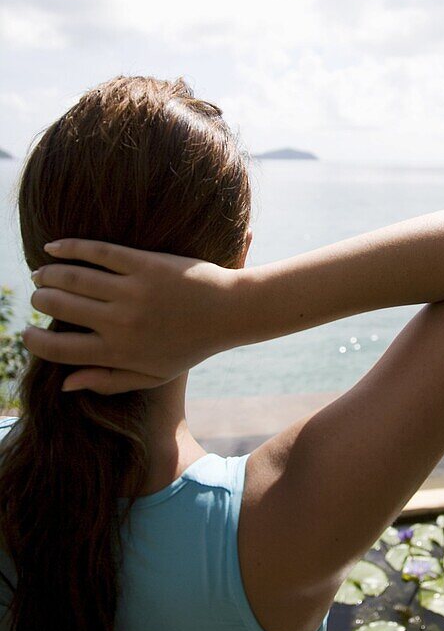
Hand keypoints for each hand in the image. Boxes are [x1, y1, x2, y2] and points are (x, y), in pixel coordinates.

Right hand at [22, 239, 238, 393]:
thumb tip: (65, 383)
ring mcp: (132, 291)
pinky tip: (54, 247)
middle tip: (38, 297)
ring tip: (42, 273)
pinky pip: (97, 252)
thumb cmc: (190, 347)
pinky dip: (70, 247)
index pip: (59, 350)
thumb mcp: (152, 375)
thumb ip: (107, 382)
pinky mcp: (144, 263)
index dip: (35, 342)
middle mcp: (121, 323)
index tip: (28, 334)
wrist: (229, 312)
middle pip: (59, 308)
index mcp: (119, 352)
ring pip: (72, 278)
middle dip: (40, 301)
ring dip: (48, 274)